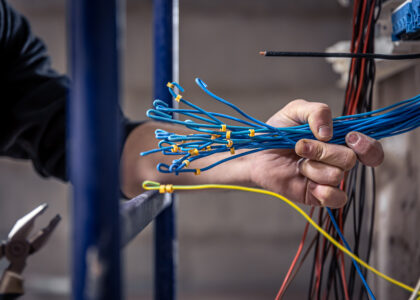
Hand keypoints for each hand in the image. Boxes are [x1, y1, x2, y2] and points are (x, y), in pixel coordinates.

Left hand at [248, 99, 383, 207]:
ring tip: (297, 163)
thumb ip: (317, 111)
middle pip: (349, 159)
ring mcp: (328, 179)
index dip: (367, 145)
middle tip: (300, 147)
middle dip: (322, 151)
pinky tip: (305, 181)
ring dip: (312, 167)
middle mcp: (337, 160)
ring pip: (337, 176)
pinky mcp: (318, 196)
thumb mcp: (296, 111)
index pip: (369, 149)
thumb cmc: (277, 132)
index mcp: (339, 140)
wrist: (256, 153)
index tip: (350, 138)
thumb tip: (329, 132)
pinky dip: (322, 190)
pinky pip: (336, 199)